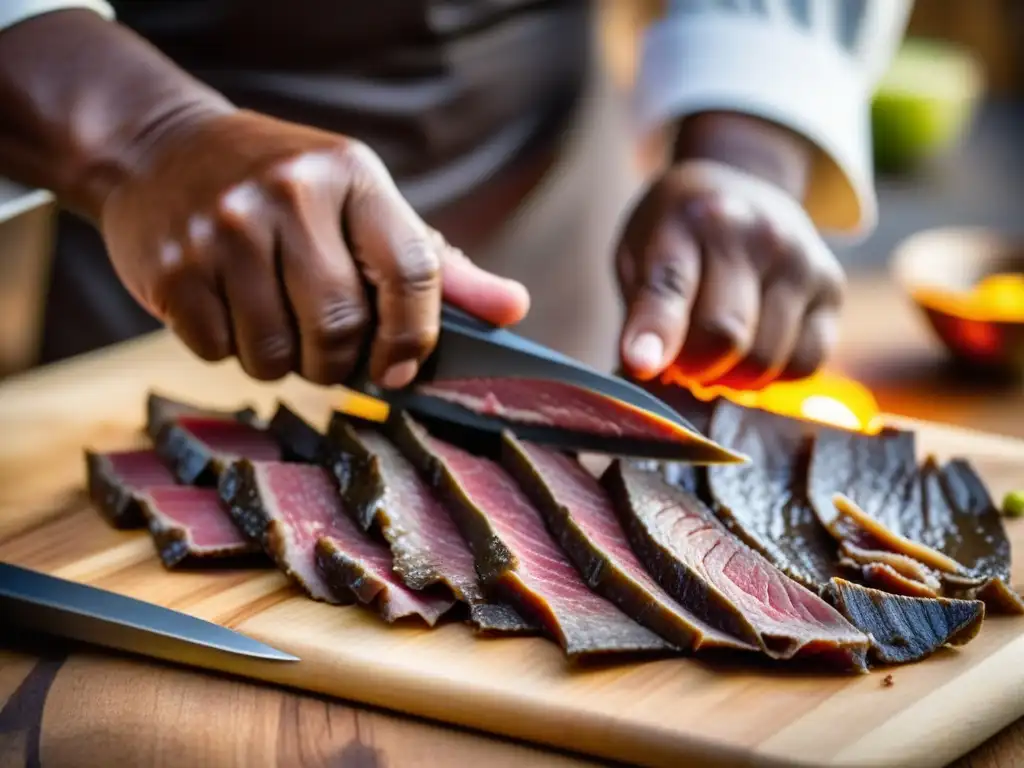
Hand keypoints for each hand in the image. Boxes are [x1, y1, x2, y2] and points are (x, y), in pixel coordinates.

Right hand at [100, 110, 529, 386]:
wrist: (163, 150)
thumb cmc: (289, 189)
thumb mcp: (364, 205)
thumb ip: (438, 265)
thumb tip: (513, 309)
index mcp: (354, 177)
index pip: (412, 272)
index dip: (413, 339)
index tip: (401, 371)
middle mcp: (291, 193)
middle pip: (340, 327)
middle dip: (341, 363)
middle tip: (329, 350)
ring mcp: (226, 227)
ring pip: (277, 353)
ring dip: (283, 361)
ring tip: (274, 321)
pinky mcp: (174, 266)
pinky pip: (220, 353)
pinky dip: (231, 350)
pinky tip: (228, 309)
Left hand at [616, 155, 844, 389]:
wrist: (746, 185)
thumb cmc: (679, 235)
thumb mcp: (638, 253)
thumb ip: (640, 311)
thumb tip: (643, 370)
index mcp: (691, 219)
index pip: (670, 285)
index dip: (655, 331)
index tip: (640, 364)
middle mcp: (755, 232)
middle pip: (723, 335)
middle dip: (692, 368)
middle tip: (679, 363)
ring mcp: (800, 259)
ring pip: (764, 359)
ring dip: (730, 376)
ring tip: (714, 351)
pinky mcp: (832, 287)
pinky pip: (804, 363)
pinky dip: (772, 375)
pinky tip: (753, 348)